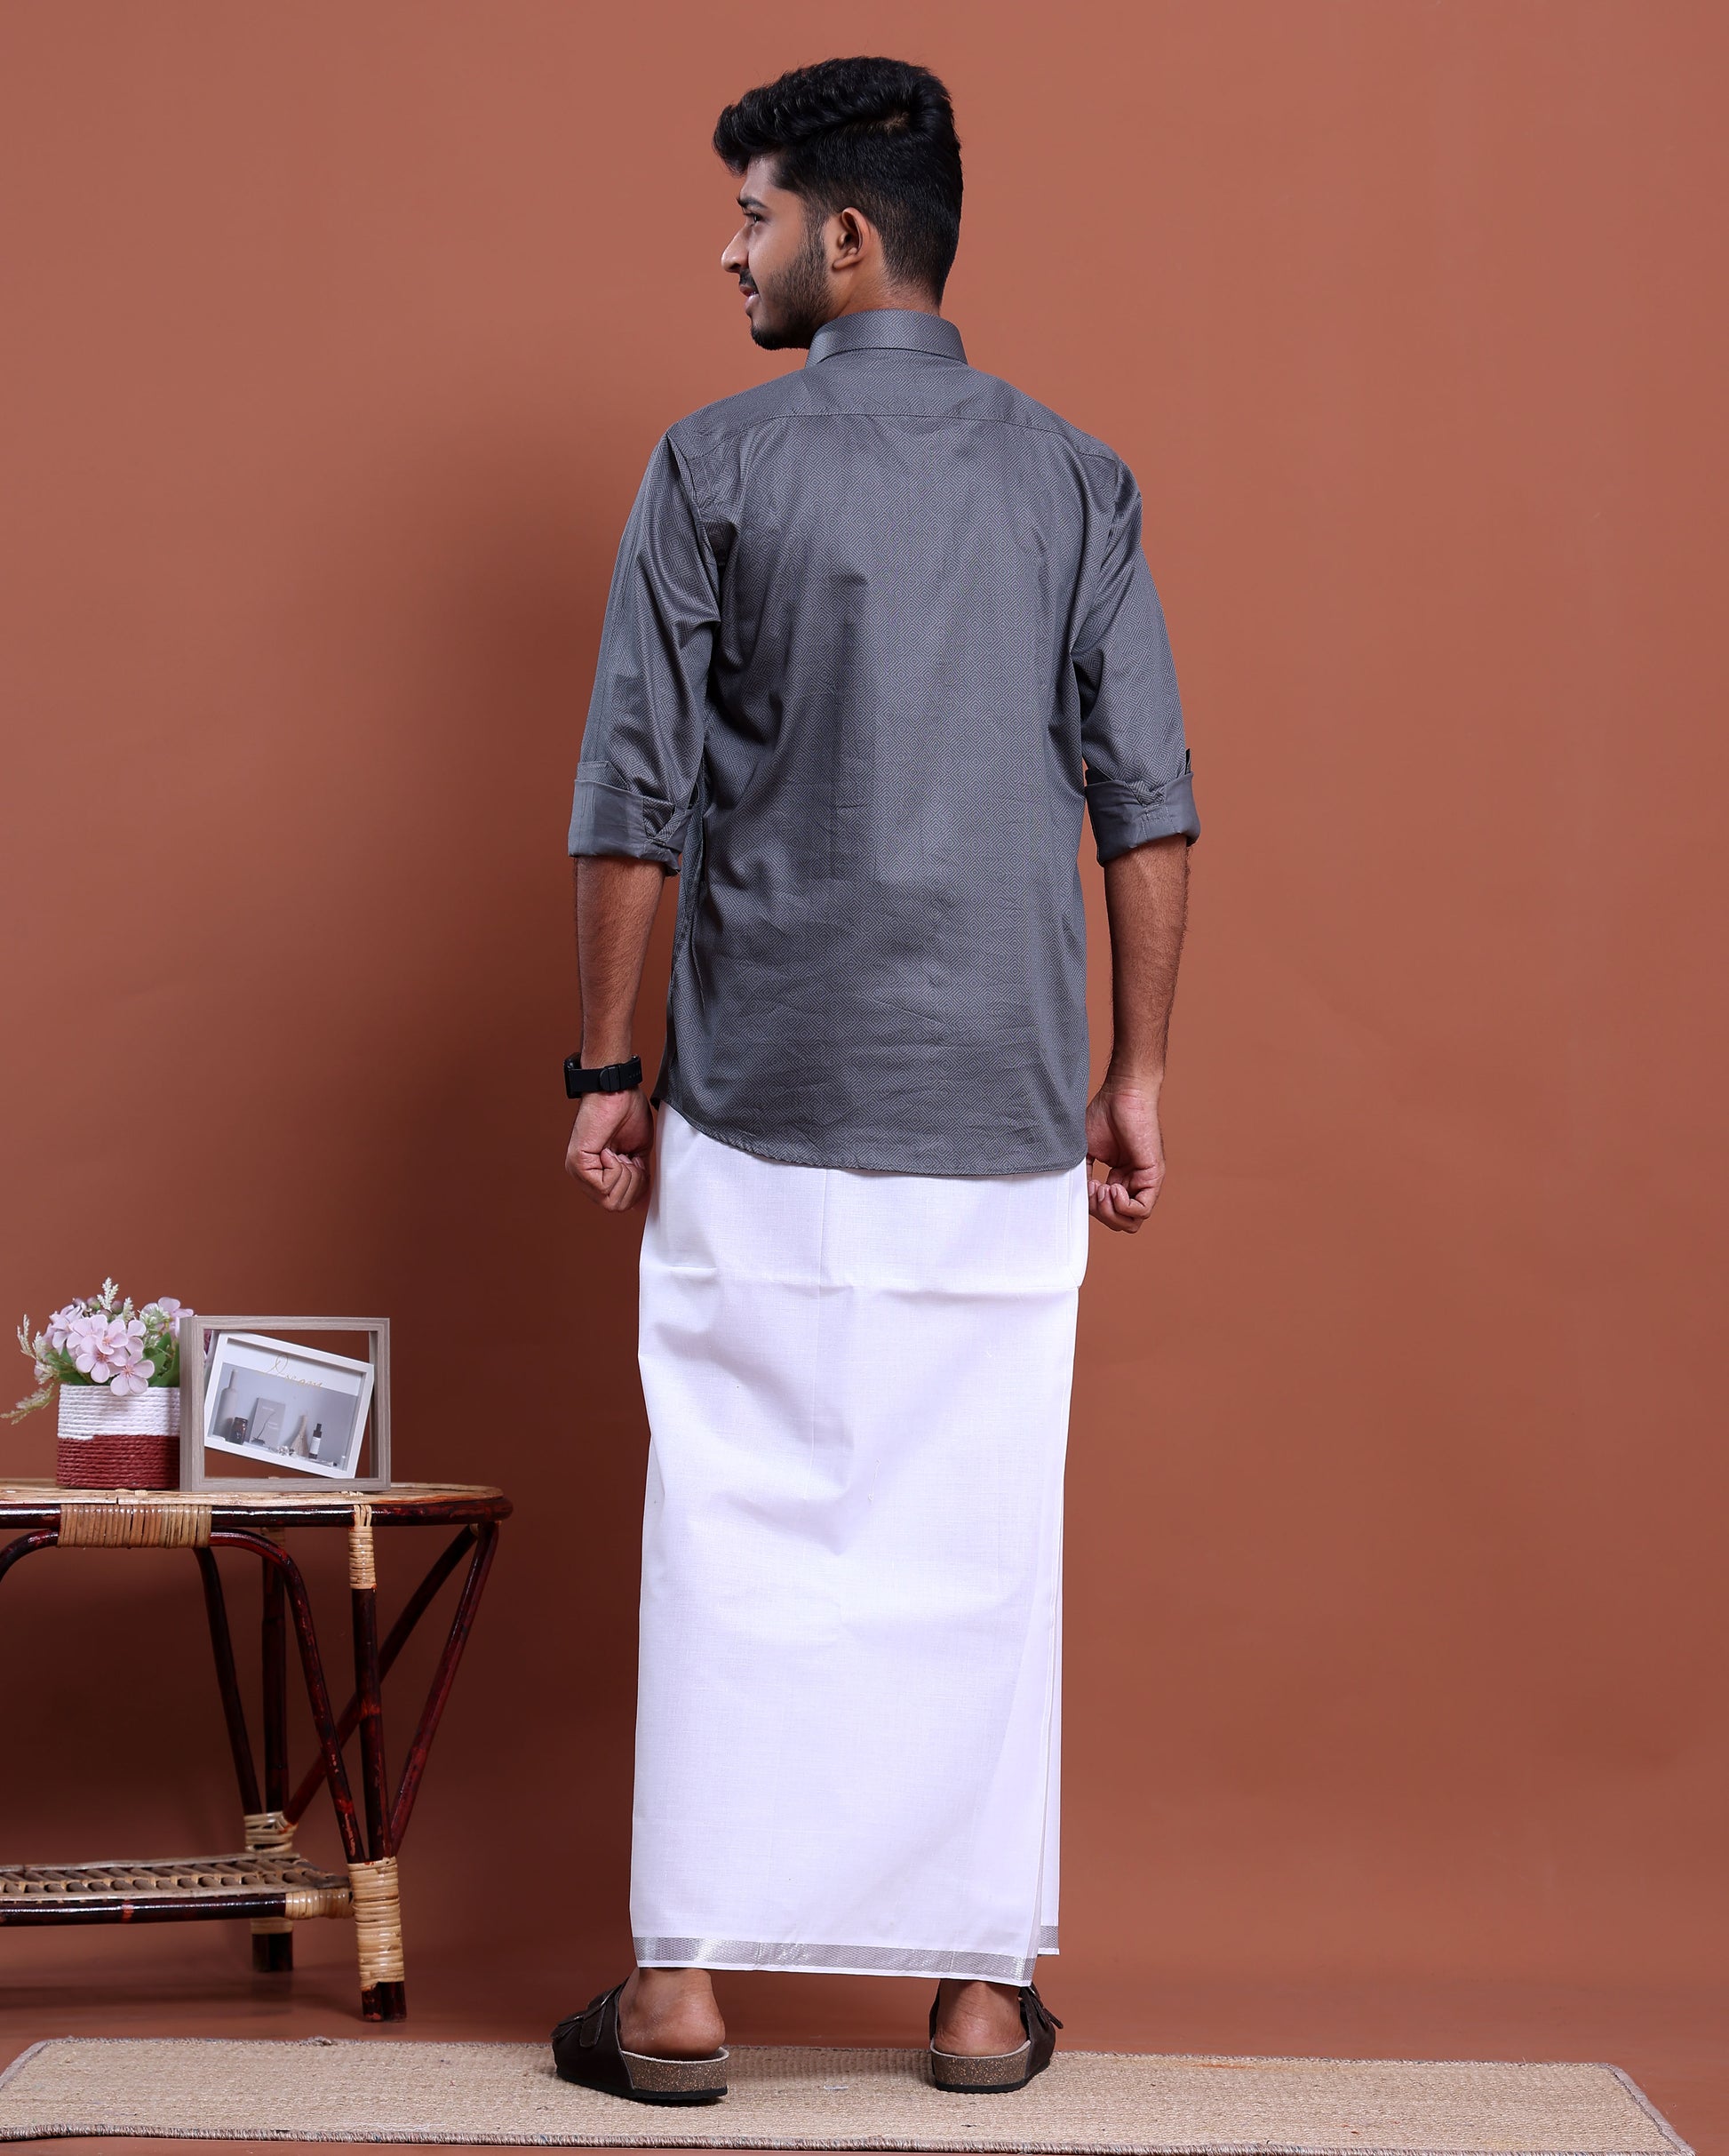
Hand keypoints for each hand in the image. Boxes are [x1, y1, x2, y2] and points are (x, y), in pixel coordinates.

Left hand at [564, 1087, 654, 1212]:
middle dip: (633, 1184)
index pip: (618, 1203)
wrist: (617, 1090)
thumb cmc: (627, 1113)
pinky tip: (610, 1149)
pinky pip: (604, 1186)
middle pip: (615, 1206)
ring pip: (610, 1200)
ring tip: (621, 1153)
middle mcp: (584, 1176)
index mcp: (597, 1174)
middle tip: (629, 1158)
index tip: (635, 1162)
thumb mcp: (638, 1152)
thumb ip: (638, 1177)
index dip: (636, 1188)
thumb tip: (643, 1204)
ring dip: (626, 1176)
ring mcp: (578, 1171)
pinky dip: (616, 1169)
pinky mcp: (578, 1163)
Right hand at [1085, 1078, 1165, 1234]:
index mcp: (1120, 1178)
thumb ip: (1082, 1176)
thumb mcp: (1085, 1152)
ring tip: (1102, 1189)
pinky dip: (1124, 1207)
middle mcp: (1134, 1182)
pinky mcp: (1153, 1175)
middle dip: (1101, 1214)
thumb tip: (1077, 1198)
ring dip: (1111, 1212)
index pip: (1109, 1212)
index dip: (1093, 1208)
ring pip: (1132, 1221)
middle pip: (1120, 1222)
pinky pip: (1142, 1210)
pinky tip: (1112, 1188)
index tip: (1084, 1187)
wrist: (1121, 1094)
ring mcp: (1145, 1180)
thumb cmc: (1104, 1115)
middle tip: (1092, 1189)